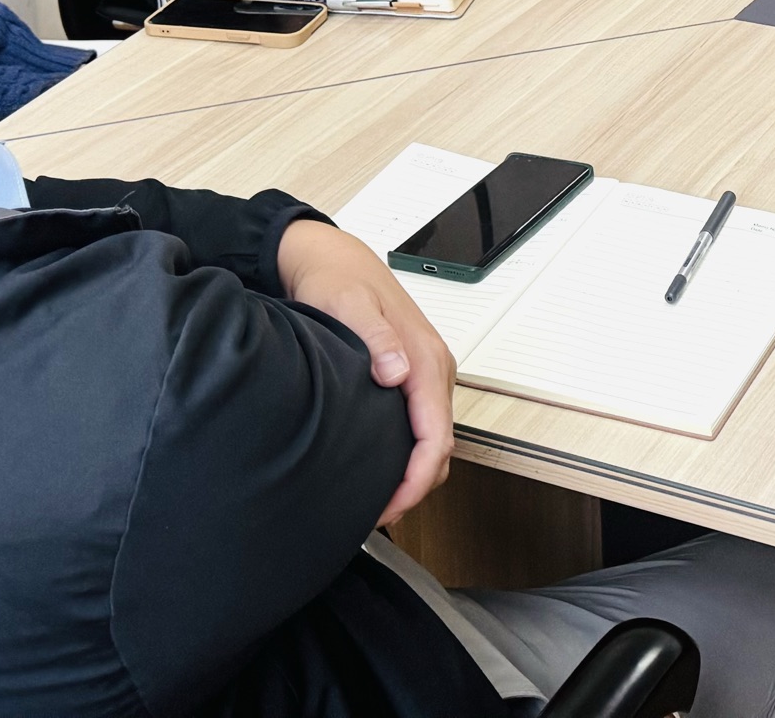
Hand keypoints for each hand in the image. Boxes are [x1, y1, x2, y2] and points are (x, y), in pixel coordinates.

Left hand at [275, 222, 455, 525]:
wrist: (333, 258)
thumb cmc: (337, 279)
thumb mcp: (348, 304)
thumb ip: (376, 338)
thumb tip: (399, 374)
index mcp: (426, 358)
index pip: (436, 436)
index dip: (417, 480)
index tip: (390, 507)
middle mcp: (434, 367)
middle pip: (442, 445)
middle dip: (417, 487)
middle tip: (378, 516)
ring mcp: (427, 371)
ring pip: (435, 438)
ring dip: (416, 473)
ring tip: (378, 500)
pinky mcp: (414, 374)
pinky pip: (425, 424)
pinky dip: (412, 454)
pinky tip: (383, 467)